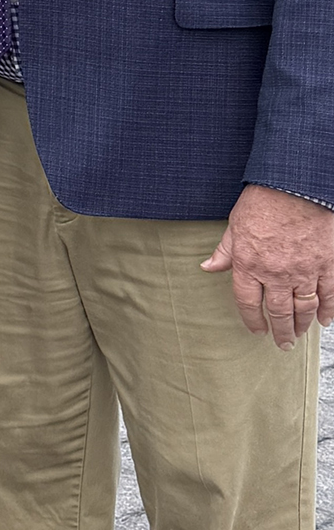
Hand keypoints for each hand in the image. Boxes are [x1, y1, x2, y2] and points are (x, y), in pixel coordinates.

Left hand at [202, 185, 333, 348]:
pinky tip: (325, 320)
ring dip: (302, 325)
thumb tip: (207, 266)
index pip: (248, 303)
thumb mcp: (235, 225)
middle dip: (280, 332)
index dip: (252, 320)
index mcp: (249, 264)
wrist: (295, 185)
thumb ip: (224, 251)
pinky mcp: (327, 264)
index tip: (257, 331)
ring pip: (304, 308)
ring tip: (299, 335)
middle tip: (283, 344)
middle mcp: (276, 273)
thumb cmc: (263, 201)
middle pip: (279, 312)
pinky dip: (328, 310)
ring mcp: (304, 270)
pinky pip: (329, 294)